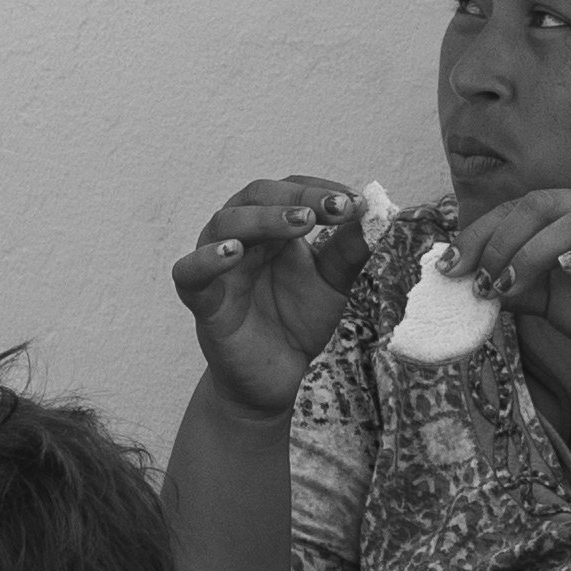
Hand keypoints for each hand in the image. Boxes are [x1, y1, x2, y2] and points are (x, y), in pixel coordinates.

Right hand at [168, 177, 374, 413]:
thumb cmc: (297, 323)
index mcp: (271, 227)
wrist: (276, 380)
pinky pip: (189, 273)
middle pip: (256, 197)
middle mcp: (240, 236)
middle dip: (297, 198)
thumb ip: (349, 251)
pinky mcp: (202, 301)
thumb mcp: (332, 284)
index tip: (358, 202)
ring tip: (298, 223)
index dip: (321, 191)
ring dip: (262, 219)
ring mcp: (219, 267)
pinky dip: (207, 259)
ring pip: (225, 225)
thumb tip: (380, 216)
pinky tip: (232, 253)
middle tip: (335, 209)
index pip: (289, 191)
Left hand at [448, 183, 570, 386]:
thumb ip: (515, 285)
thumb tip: (467, 281)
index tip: (448, 267)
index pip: (517, 208)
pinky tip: (565, 269)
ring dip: (533, 252)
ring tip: (510, 284)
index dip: (478, 233)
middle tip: (480, 279)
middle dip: (499, 240)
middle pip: (541, 203)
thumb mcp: (550, 301)